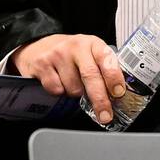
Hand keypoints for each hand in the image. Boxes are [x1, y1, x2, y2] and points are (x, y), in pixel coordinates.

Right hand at [11, 33, 125, 124]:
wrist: (41, 46)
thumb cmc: (72, 55)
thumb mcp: (91, 54)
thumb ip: (103, 69)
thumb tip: (117, 97)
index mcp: (93, 44)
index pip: (106, 59)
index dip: (114, 77)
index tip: (118, 93)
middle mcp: (76, 46)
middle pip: (90, 75)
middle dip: (100, 99)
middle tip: (105, 115)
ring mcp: (58, 54)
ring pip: (73, 87)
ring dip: (75, 93)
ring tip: (72, 82)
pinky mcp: (42, 64)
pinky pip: (56, 89)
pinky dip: (59, 91)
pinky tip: (59, 81)